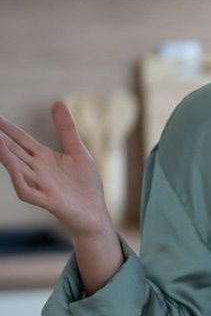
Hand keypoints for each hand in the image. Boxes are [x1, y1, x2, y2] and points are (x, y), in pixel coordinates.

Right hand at [0, 102, 111, 238]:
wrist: (95, 213)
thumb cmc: (85, 184)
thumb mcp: (79, 152)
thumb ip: (67, 130)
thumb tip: (57, 102)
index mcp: (44, 158)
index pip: (21, 140)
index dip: (9, 128)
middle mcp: (38, 170)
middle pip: (14, 152)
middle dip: (1, 140)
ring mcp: (41, 186)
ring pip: (17, 170)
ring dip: (6, 156)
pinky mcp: (48, 201)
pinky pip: (27, 192)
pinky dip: (19, 181)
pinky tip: (13, 169)